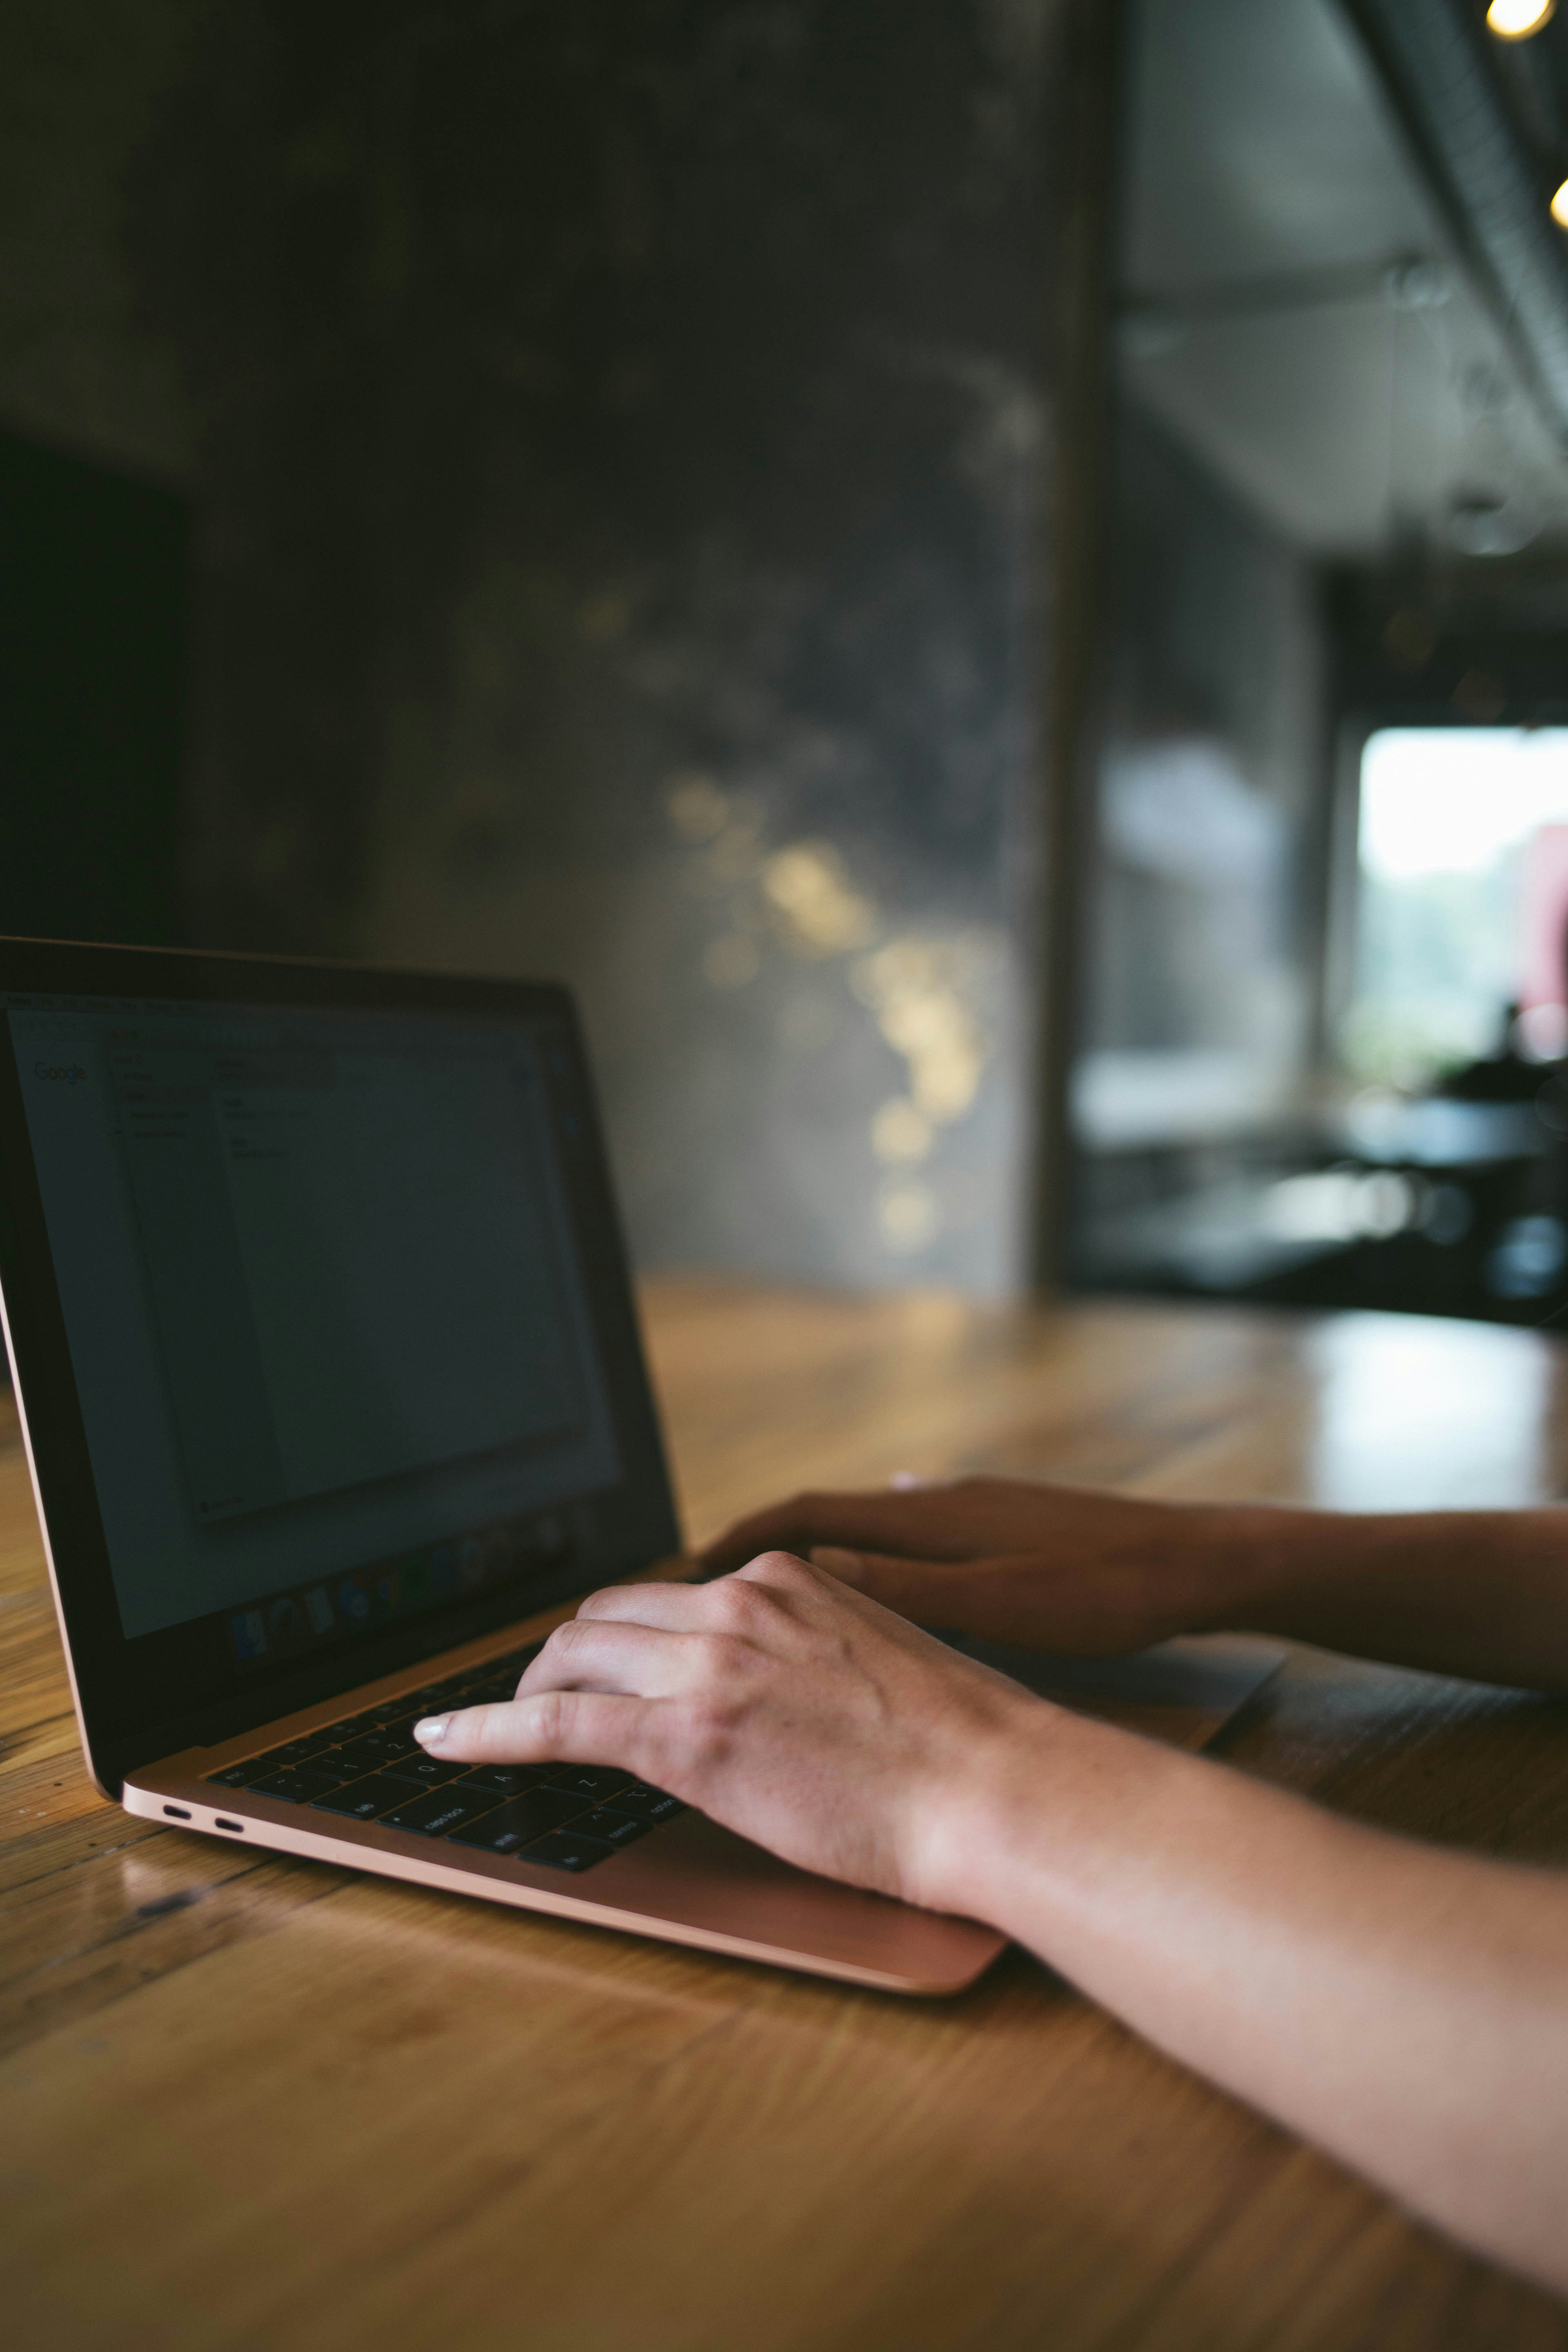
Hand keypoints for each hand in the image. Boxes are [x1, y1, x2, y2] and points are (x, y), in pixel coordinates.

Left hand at [412, 1551, 1045, 1908]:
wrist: (993, 1788)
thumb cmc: (960, 1746)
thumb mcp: (876, 1658)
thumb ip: (808, 1650)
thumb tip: (773, 1682)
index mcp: (784, 1580)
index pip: (666, 1593)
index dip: (620, 1633)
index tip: (599, 1657)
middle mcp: (736, 1605)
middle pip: (605, 1617)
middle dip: (564, 1655)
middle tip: (546, 1695)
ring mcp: (706, 1668)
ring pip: (571, 1657)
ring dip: (525, 1689)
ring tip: (495, 1724)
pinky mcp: (684, 1739)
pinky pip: (553, 1724)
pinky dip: (484, 1729)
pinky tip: (443, 1740)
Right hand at [696, 1477, 1258, 1653]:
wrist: (1201, 1563)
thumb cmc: (1110, 1592)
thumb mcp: (1004, 1603)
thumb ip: (909, 1591)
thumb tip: (813, 1574)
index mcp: (931, 1517)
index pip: (807, 1517)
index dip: (739, 1541)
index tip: (684, 1568)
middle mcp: (943, 1501)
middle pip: (825, 1515)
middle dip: (757, 1548)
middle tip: (702, 1587)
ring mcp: (975, 1511)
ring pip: (867, 1526)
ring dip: (810, 1554)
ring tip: (766, 1593)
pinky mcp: (1005, 1527)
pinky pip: (911, 1534)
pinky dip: (870, 1555)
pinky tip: (872, 1577)